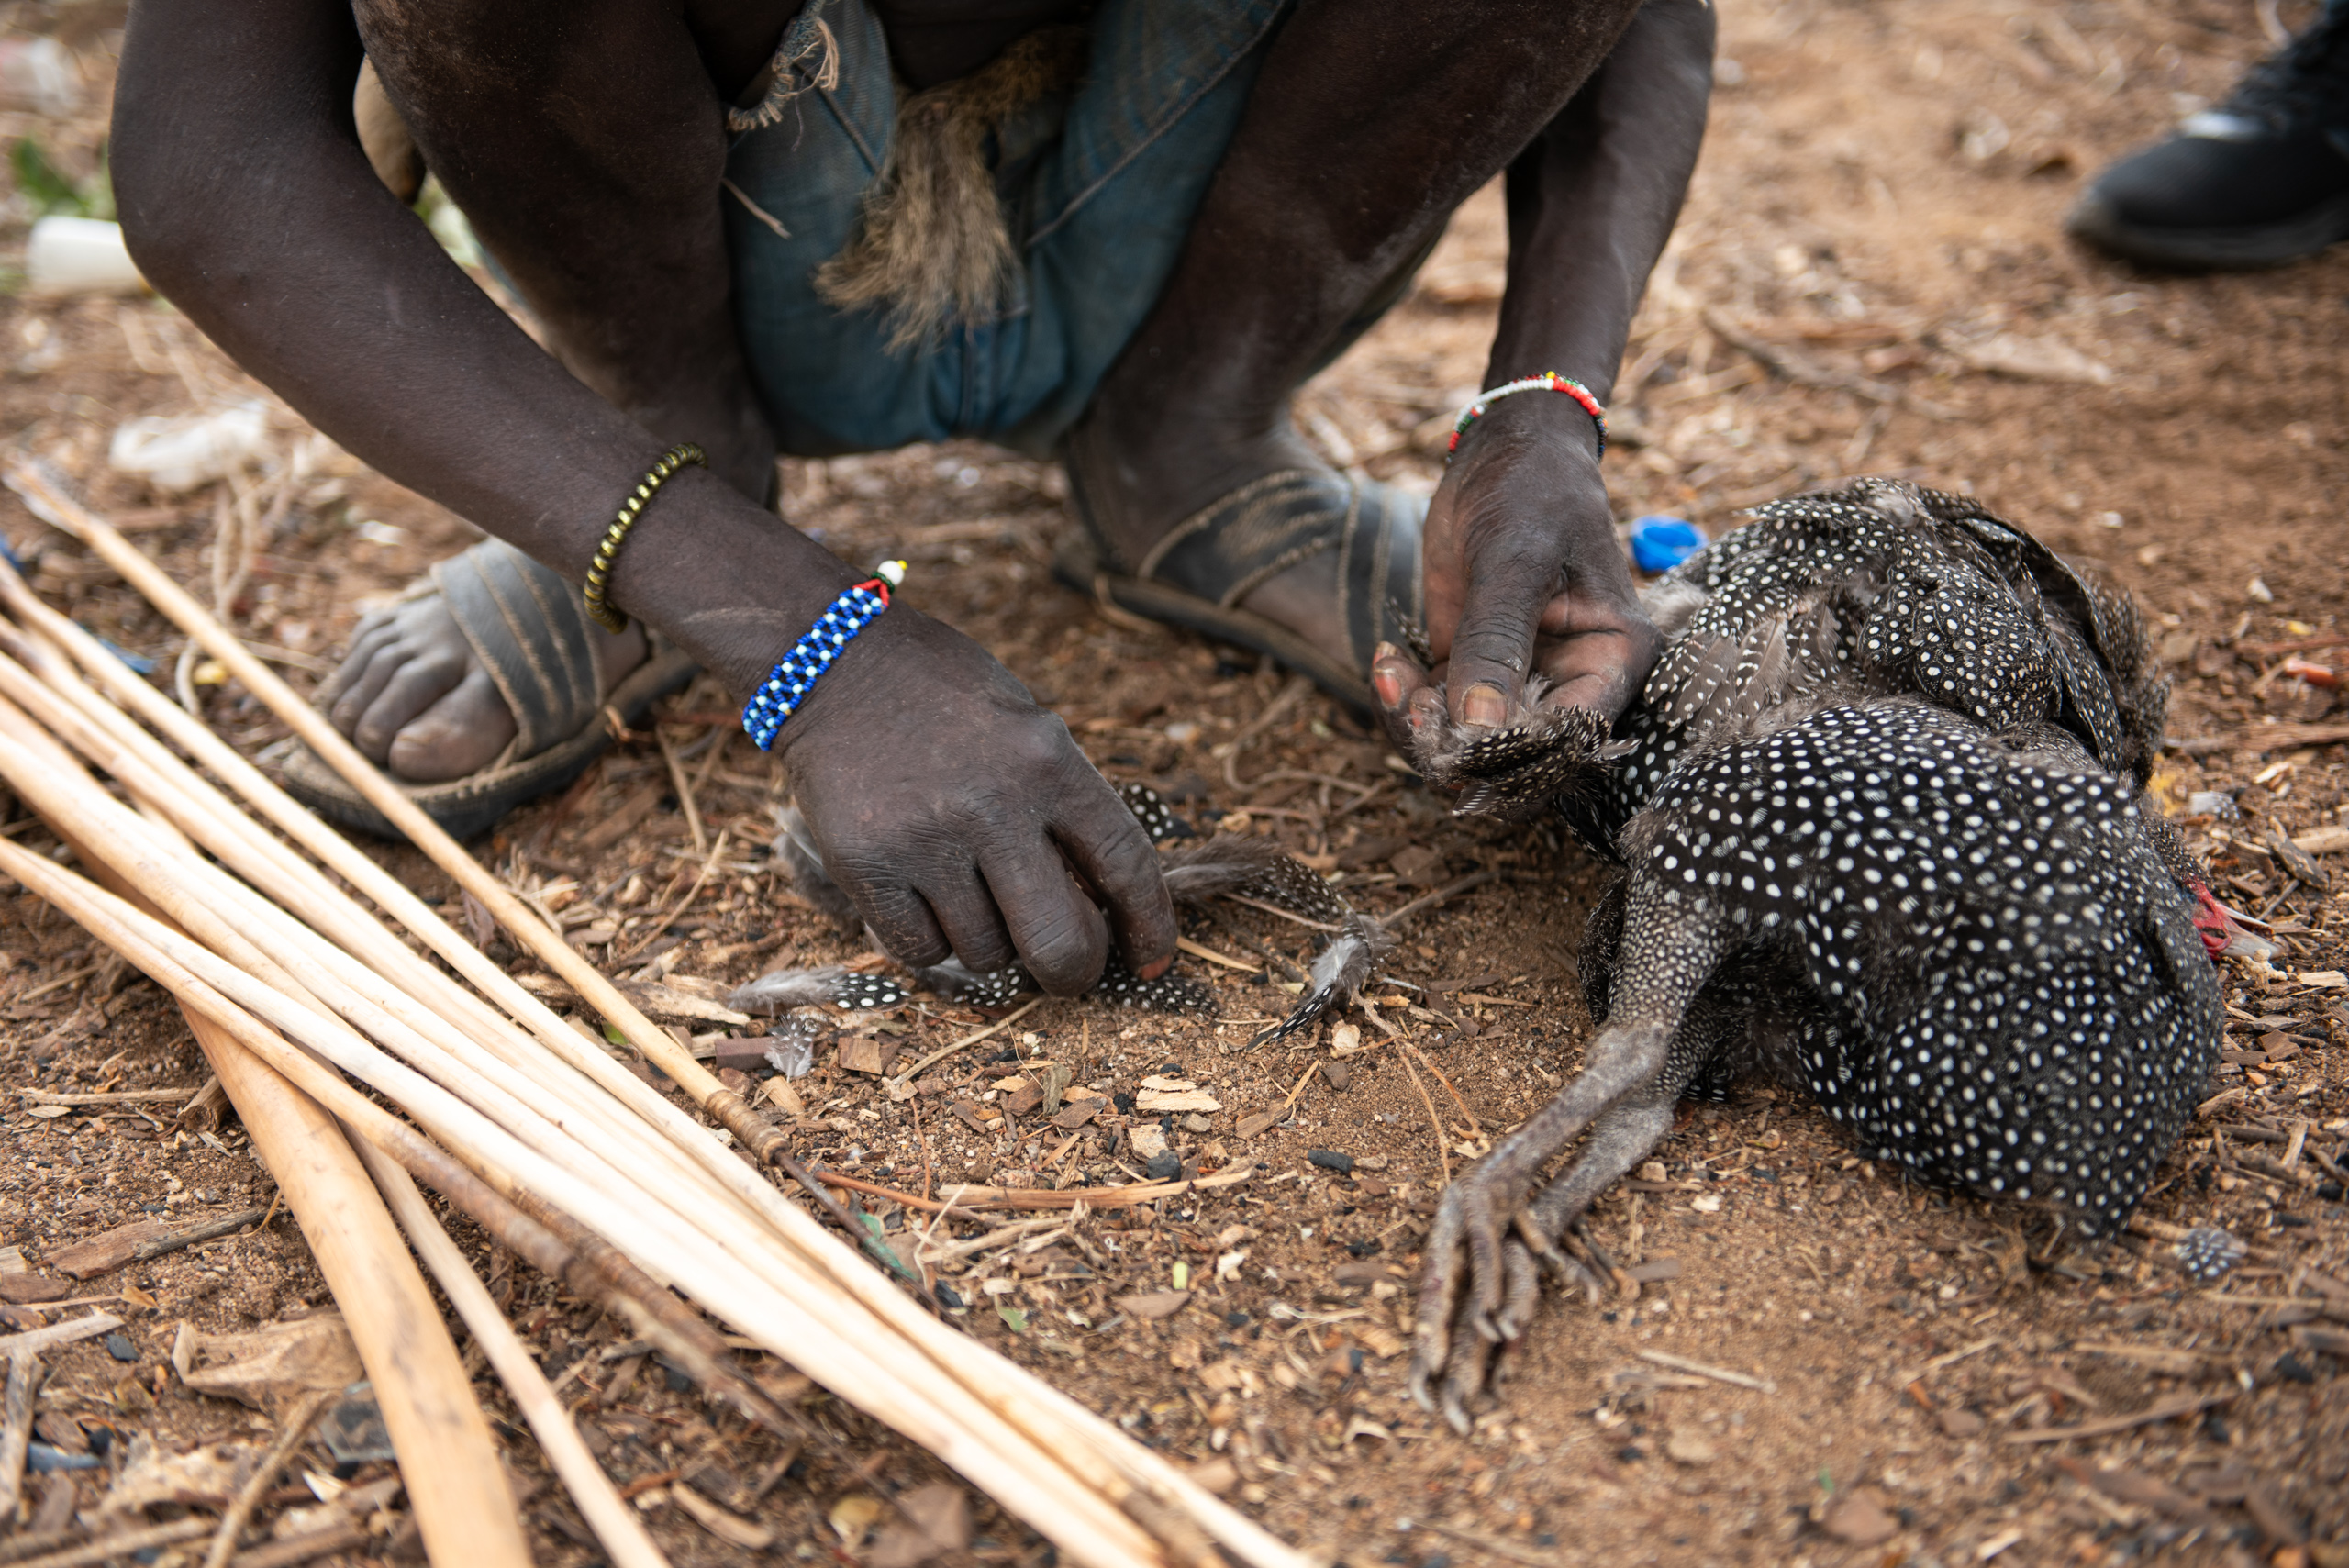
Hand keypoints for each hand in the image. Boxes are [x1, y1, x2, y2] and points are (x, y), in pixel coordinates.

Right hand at [774, 609, 1177, 994]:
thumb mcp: (1029, 728)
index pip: (1125, 864)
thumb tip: (1103, 906)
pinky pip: (922, 951)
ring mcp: (925, 839)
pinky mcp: (866, 865)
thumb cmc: (946, 698)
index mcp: (1048, 762)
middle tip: (1064, 969)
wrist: (833, 662)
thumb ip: (1066, 807)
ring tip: (972, 890)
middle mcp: (993, 805)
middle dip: (1072, 971)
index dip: (1149, 926)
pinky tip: (927, 899)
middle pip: (1059, 942)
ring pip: (987, 954)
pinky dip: (933, 940)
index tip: (1152, 962)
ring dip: (991, 943)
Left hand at [1373, 392, 1656, 743]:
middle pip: (1517, 757)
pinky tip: (1386, 662)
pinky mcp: (1472, 673)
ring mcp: (1522, 683)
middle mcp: (1575, 683)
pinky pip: (1437, 714)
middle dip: (1454, 744)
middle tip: (1409, 702)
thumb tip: (1479, 729)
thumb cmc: (1531, 493)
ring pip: (1467, 744)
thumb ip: (1497, 641)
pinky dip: (1404, 701)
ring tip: (1390, 674)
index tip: (1454, 730)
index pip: (1570, 737)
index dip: (1512, 751)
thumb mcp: (1514, 560)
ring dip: (1418, 726)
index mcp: (1615, 660)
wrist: (1503, 452)